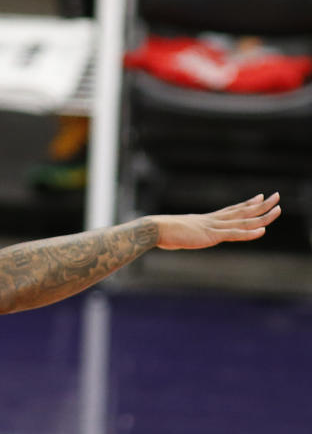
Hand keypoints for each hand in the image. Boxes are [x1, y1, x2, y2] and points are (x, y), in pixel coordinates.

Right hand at [154, 193, 279, 249]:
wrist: (155, 229)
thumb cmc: (162, 231)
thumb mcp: (178, 233)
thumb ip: (184, 234)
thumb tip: (177, 237)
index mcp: (207, 219)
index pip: (232, 209)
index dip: (247, 203)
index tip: (260, 196)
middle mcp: (213, 220)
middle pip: (242, 211)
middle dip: (261, 205)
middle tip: (276, 196)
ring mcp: (213, 227)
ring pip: (243, 221)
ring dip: (262, 216)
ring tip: (277, 209)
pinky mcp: (211, 236)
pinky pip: (234, 234)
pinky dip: (249, 233)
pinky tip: (262, 231)